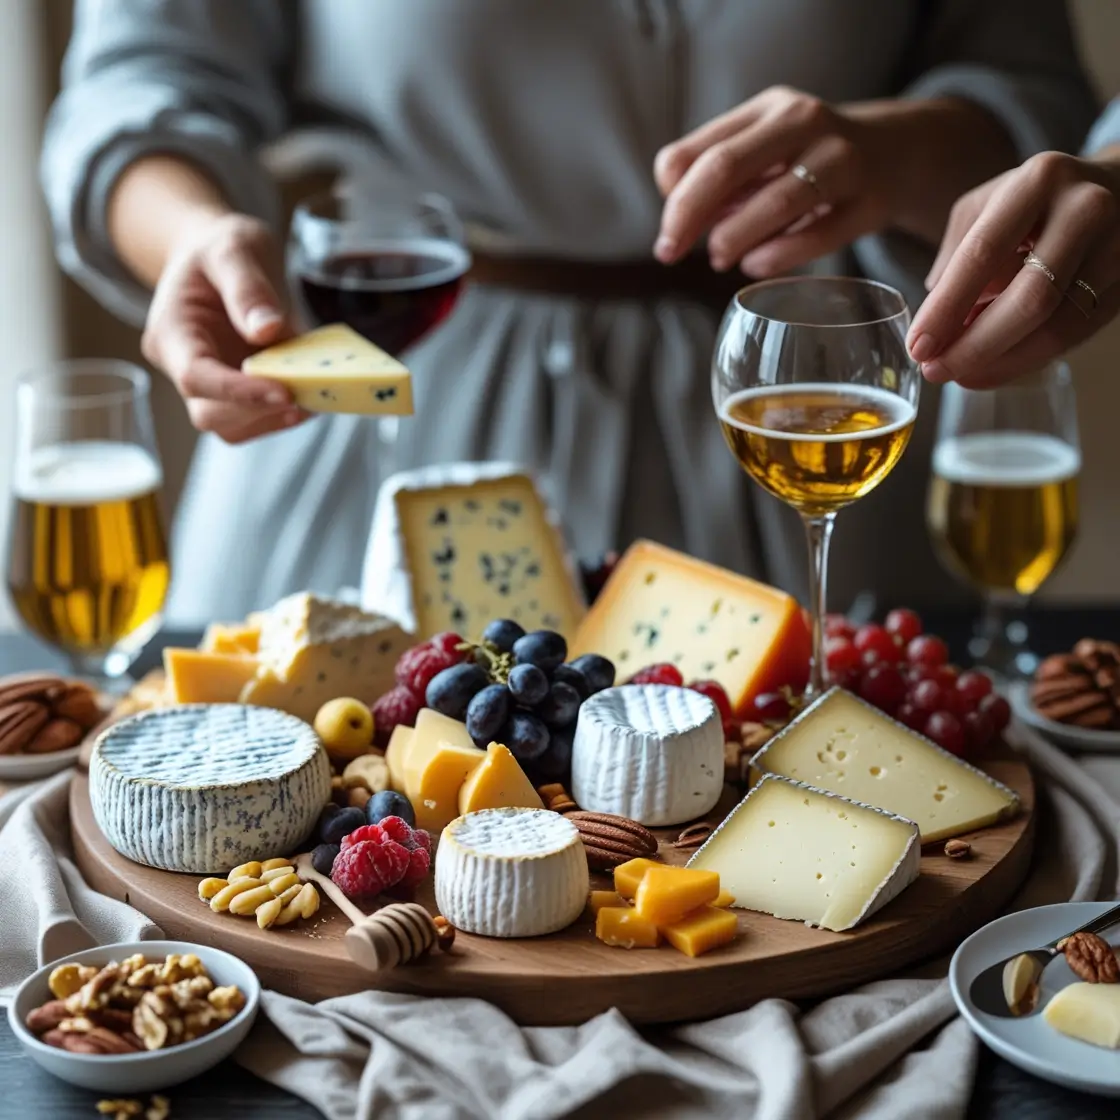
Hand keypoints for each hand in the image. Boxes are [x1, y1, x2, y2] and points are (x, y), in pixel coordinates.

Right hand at [141, 214, 307, 442]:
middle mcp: (182, 365)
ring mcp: (208, 384)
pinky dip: (281, 417)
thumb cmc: (220, 248)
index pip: (195, 376)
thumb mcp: (234, 248)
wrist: (219, 257)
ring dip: (272, 421)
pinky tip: (309, 398)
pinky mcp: (234, 393)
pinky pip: (252, 421)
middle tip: (308, 396)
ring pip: (231, 427)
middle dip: (258, 411)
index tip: (283, 390)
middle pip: (209, 412)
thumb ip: (248, 287)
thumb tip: (267, 329)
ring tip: (313, 400)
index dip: (238, 391)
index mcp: (171, 332)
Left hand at [654, 87, 895, 275]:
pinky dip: (778, 255)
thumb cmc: (807, 162)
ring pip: (777, 200)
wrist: (896, 155)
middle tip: (670, 254)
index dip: (673, 199)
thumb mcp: (762, 151)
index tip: (668, 236)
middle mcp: (805, 123)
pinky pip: (819, 234)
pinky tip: (754, 265)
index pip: (698, 152)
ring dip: (734, 236)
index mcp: (768, 110)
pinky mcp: (869, 203)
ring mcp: (842, 160)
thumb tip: (675, 223)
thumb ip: (716, 179)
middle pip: (726, 165)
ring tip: (719, 258)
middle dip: (688, 216)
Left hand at [910, 151, 1119, 387]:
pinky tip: (995, 367)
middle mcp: (1085, 210)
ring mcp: (1117, 247)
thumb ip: (956, 258)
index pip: (983, 254)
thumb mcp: (989, 207)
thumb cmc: (1038, 202)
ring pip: (1056, 326)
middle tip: (936, 370)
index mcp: (1038, 182)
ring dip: (1001, 361)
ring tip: (961, 375)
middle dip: (975, 345)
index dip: (947, 308)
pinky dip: (1028, 358)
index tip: (918, 347)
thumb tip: (934, 325)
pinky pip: (1075, 335)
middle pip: (1029, 298)